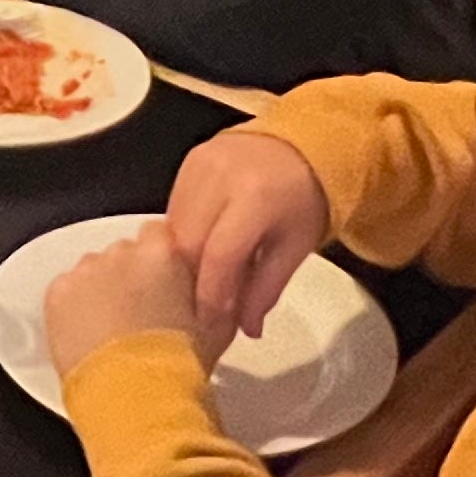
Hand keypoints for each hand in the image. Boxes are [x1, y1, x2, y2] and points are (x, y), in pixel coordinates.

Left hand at [43, 221, 204, 381]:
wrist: (134, 397)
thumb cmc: (178, 365)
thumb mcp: (218, 326)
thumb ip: (215, 292)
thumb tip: (216, 285)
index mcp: (163, 251)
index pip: (161, 236)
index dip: (163, 264)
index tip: (166, 286)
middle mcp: (121, 252)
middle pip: (126, 253)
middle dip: (133, 277)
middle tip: (143, 314)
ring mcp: (86, 271)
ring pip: (95, 271)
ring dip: (103, 291)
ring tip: (115, 331)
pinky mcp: (57, 294)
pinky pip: (67, 291)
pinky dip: (75, 308)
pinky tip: (92, 336)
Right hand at [166, 129, 332, 354]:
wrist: (302, 145)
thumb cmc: (303, 201)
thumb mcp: (294, 248)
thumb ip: (266, 289)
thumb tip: (246, 331)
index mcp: (256, 197)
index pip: (220, 255)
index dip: (212, 295)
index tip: (209, 324)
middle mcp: (221, 176)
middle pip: (189, 244)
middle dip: (192, 282)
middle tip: (200, 310)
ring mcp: (200, 164)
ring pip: (173, 228)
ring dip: (181, 261)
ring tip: (197, 284)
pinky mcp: (188, 162)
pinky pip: (172, 210)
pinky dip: (180, 238)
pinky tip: (195, 254)